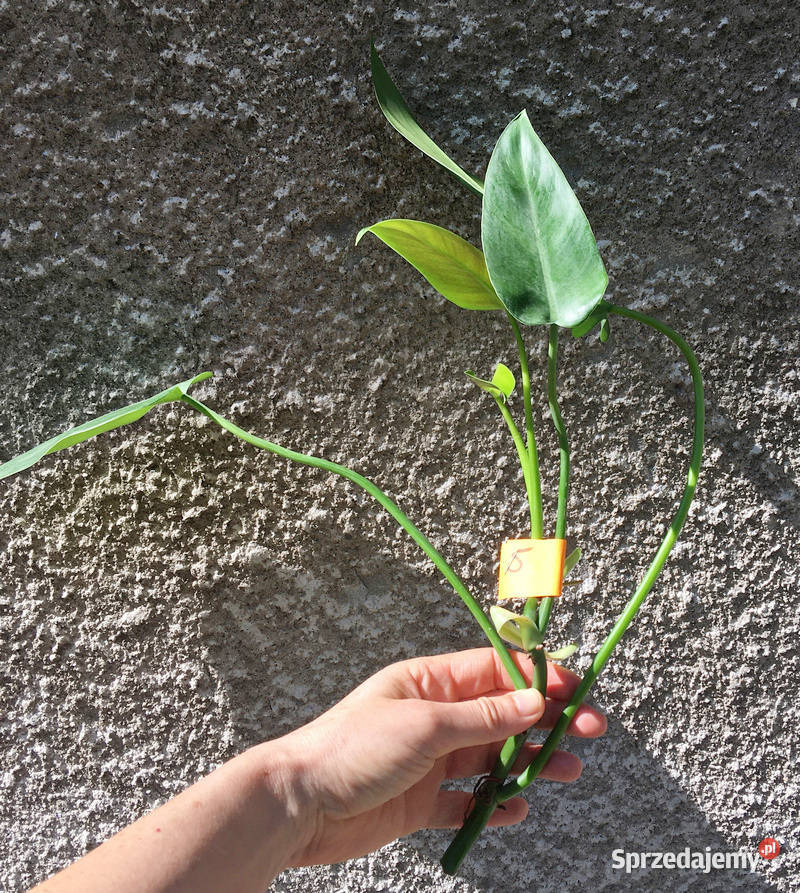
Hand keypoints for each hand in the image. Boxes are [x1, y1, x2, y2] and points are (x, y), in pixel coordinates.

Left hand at [267, 647, 606, 866]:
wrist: (300, 805)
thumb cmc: (351, 748)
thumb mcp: (423, 726)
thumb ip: (481, 718)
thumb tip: (532, 701)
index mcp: (429, 683)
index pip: (494, 672)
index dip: (537, 677)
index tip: (576, 689)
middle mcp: (433, 717)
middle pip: (501, 715)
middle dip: (545, 721)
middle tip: (589, 731)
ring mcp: (429, 760)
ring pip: (491, 757)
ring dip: (529, 763)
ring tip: (567, 771)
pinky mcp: (421, 801)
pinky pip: (468, 800)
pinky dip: (493, 804)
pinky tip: (515, 808)